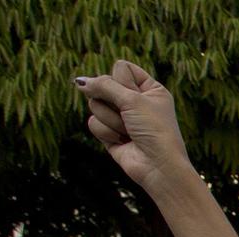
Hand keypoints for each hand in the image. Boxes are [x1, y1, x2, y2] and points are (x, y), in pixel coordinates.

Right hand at [75, 61, 192, 192]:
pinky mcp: (110, 134)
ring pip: (95, 104)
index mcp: (150, 89)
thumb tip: (79, 82)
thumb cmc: (154, 130)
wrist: (159, 167)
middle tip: (131, 117)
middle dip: (114, 102)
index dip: (121, 80)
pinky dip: (107, 133)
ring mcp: (122, 118)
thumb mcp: (132, 100)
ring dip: (112, 120)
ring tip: (129, 132)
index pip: (121, 67)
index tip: (134, 96)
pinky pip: (93, 123)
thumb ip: (103, 86)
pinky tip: (122, 142)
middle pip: (104, 85)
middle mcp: (135, 102)